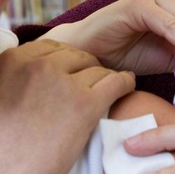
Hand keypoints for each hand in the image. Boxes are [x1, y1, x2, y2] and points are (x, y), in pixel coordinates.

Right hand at [0, 39, 134, 173]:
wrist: (9, 172)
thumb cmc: (5, 140)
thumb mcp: (4, 94)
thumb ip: (20, 76)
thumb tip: (37, 70)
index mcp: (15, 62)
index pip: (53, 48)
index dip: (68, 58)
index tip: (74, 69)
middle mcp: (39, 67)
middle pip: (77, 56)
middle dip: (87, 67)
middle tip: (92, 82)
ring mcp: (63, 84)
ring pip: (98, 69)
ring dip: (105, 77)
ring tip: (109, 86)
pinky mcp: (85, 105)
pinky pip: (116, 83)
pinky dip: (125, 82)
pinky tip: (127, 85)